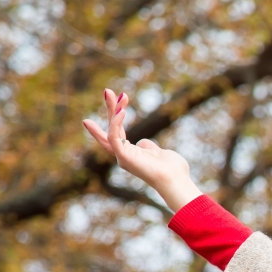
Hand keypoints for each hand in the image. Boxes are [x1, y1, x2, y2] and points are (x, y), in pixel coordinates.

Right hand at [82, 88, 201, 211]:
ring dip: (113, 110)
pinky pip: (114, 137)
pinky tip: (122, 110)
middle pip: (111, 129)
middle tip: (107, 91)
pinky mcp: (123, 157)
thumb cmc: (172, 169)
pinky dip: (116, 124)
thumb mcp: (158, 152)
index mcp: (131, 154)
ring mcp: (122, 157)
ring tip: (115, 93)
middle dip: (110, 109)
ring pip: (112, 130)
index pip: (115, 136)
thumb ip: (148, 146)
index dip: (111, 121)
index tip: (96, 113)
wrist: (175, 180)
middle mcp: (124, 156)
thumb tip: (143, 142)